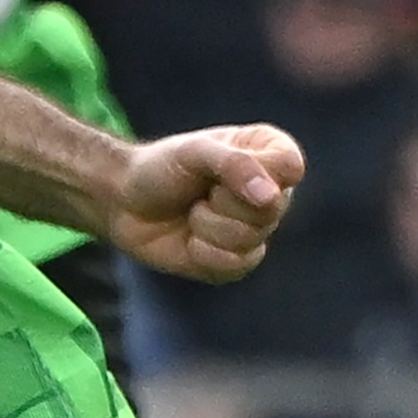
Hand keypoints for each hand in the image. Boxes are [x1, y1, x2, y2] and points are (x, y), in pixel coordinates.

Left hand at [106, 123, 303, 282]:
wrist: (126, 205)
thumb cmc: (161, 168)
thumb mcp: (193, 152)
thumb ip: (234, 165)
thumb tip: (271, 196)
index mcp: (267, 152)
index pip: (291, 167)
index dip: (259, 174)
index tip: (220, 168)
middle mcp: (270, 191)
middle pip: (272, 209)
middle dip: (223, 201)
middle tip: (201, 190)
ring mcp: (257, 228)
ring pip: (251, 239)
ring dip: (207, 226)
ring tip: (193, 211)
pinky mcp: (240, 261)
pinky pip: (236, 265)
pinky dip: (203, 251)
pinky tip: (192, 239)